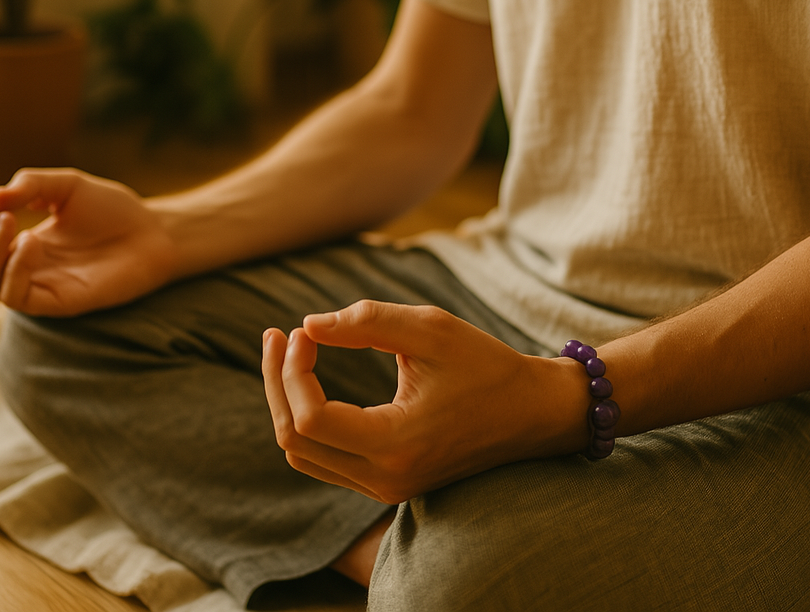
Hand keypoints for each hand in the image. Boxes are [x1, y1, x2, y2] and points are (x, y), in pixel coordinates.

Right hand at [0, 168, 177, 316]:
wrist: (155, 230)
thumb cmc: (115, 210)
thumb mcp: (69, 186)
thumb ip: (32, 185)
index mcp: (28, 244)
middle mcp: (31, 269)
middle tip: (0, 214)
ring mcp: (44, 286)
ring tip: (15, 225)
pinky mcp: (61, 302)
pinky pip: (19, 297)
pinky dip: (14, 269)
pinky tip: (33, 242)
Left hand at [262, 301, 589, 503]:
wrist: (533, 413)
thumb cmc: (486, 365)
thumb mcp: (431, 329)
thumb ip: (367, 322)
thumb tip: (308, 324)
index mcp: (396, 444)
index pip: (310, 417)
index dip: (293, 370)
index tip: (303, 329)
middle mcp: (385, 479)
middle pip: (294, 440)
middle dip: (277, 382)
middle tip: (276, 335)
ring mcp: (385, 487)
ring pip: (303, 454)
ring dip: (286, 402)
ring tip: (288, 351)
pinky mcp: (387, 482)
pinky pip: (324, 459)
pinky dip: (307, 419)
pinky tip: (309, 380)